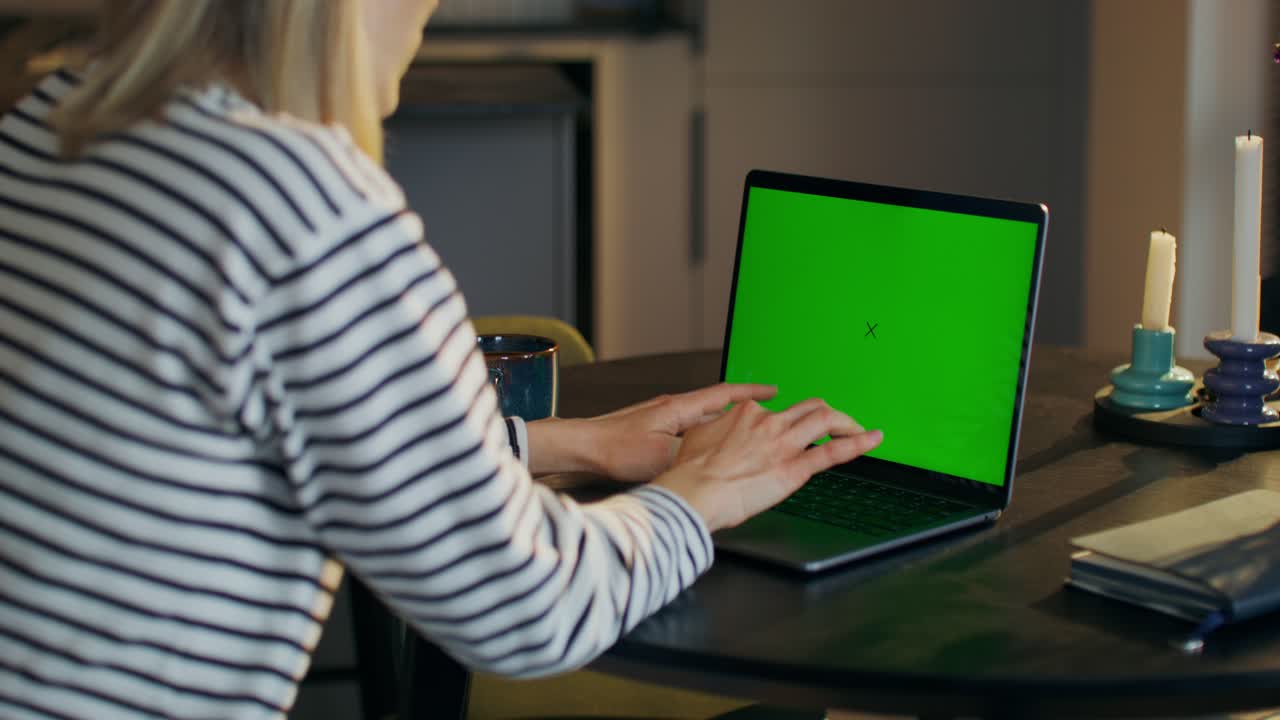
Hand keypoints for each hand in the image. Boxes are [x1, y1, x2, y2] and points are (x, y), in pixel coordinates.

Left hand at [525, 383, 778, 479]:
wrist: (582, 447)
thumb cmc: (614, 448)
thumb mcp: (660, 455)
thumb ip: (692, 455)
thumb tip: (718, 459)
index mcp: (679, 408)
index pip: (724, 394)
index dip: (752, 392)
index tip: (774, 390)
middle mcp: (673, 409)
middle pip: (717, 406)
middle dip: (744, 411)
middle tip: (767, 416)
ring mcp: (662, 420)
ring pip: (703, 422)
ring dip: (724, 427)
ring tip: (744, 438)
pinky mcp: (652, 434)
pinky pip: (689, 434)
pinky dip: (704, 440)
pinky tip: (705, 455)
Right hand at [653, 399, 882, 531]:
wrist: (694, 491)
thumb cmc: (691, 472)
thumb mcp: (699, 438)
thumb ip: (717, 430)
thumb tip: (719, 432)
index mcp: (745, 413)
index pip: (776, 409)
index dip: (788, 420)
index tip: (791, 430)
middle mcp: (769, 421)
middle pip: (809, 407)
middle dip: (828, 414)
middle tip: (836, 425)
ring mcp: (784, 443)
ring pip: (826, 419)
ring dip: (846, 423)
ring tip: (858, 430)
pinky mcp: (794, 468)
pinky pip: (833, 452)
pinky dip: (858, 443)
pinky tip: (874, 440)